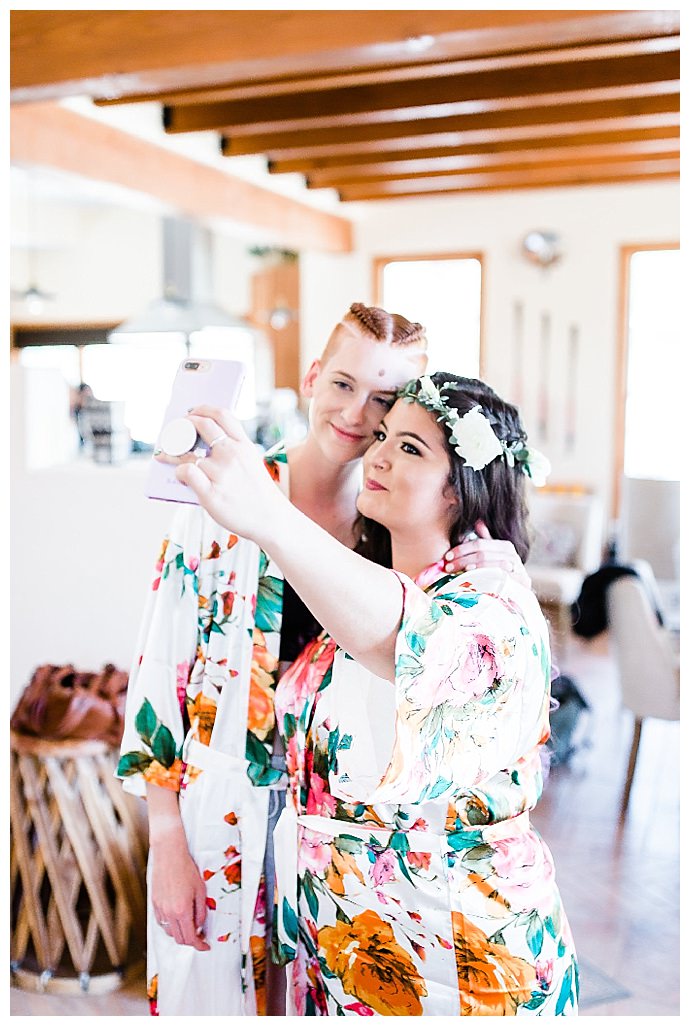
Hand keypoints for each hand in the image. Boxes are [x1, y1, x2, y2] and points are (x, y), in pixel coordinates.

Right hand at [151, 842, 210, 950]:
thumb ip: (201, 911)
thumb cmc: (187, 870)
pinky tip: (178, 917)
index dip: (199, 945)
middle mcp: (169, 913)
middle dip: (191, 940)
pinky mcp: (154, 904)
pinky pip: (162, 923)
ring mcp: (160, 909)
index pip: (190, 938)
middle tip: (200, 935)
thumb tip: (200, 926)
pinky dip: (171, 925)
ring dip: (180, 933)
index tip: (205, 946)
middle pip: (179, 939)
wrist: (169, 855)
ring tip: (190, 924)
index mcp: (182, 910)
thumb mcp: (200, 890)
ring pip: (170, 933)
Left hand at [174, 405, 283, 542]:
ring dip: (174, 452)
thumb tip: (202, 441)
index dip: (202, 409)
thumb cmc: (258, 493)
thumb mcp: (252, 462)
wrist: (270, 519)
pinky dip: (179, 472)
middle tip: (174, 432)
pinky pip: (186, 472)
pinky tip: (182, 477)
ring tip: (168, 456)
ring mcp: (221, 473)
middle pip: (201, 425)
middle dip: (182, 425)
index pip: (221, 414)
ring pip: (187, 452)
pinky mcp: (210, 493)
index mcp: (244, 445)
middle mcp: (232, 455)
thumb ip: (233, 449)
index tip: (191, 412)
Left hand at [443, 520, 531, 587]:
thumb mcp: (497, 555)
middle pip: (482, 554)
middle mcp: (511, 556)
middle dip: (462, 559)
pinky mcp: (516, 583)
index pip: (480, 544)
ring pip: (488, 565)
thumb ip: (487, 540)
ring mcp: (515, 569)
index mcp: (505, 546)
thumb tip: (478, 521)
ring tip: (454, 572)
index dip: (462, 549)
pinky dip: (481, 576)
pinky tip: (470, 578)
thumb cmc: (506, 572)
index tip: (447, 556)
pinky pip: (496, 577)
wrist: (522, 594)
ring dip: (469, 567)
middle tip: (447, 566)